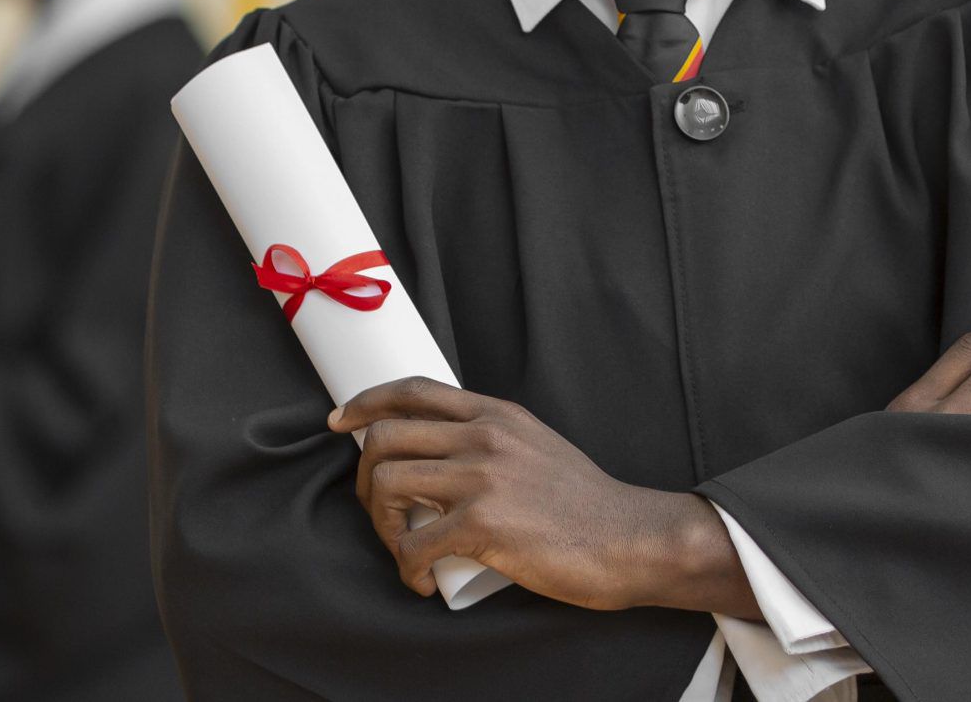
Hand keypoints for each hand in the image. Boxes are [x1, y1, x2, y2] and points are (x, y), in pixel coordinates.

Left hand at [329, 377, 725, 610]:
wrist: (630, 539)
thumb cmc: (584, 504)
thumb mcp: (536, 445)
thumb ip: (494, 438)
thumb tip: (443, 450)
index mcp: (495, 414)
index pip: (413, 390)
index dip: (366, 402)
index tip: (340, 422)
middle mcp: (484, 436)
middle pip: (385, 436)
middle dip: (365, 477)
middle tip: (380, 512)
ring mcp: (482, 478)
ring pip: (388, 483)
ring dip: (381, 524)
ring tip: (402, 549)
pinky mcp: (484, 525)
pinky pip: (413, 544)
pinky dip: (405, 567)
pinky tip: (420, 580)